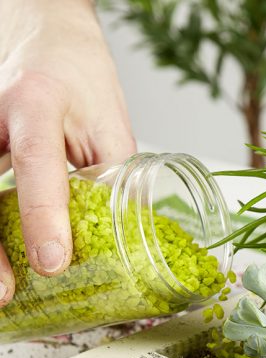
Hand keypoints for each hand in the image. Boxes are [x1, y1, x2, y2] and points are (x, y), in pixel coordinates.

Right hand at [0, 0, 134, 304]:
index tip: (52, 262)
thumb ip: (116, 176)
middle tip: (7, 292)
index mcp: (37, 104)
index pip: (37, 164)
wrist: (42, 36)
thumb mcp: (110, 122)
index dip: (43, 217)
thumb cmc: (78, 74)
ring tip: (2, 290)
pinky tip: (1, 258)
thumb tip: (132, 232)